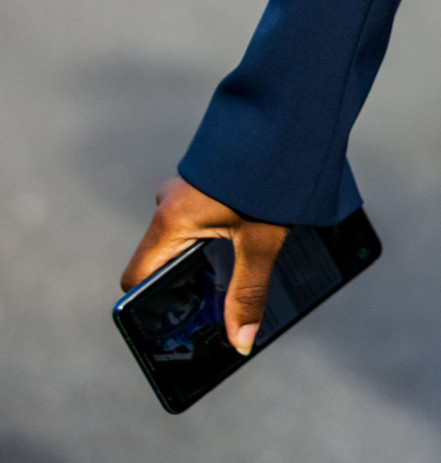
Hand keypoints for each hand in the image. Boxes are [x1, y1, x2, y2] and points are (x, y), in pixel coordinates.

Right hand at [122, 176, 287, 355]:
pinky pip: (198, 223)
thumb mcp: (261, 241)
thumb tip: (239, 344)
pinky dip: (213, 241)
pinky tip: (244, 250)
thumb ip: (248, 292)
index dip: (149, 309)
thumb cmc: (267, 177)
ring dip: (202, 265)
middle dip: (184, 290)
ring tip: (232, 285)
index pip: (136, 279)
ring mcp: (184, 194)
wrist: (282, 118)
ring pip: (182, 243)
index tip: (171, 329)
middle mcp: (168, 208)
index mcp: (169, 223)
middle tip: (210, 316)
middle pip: (162, 264)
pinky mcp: (203, 186)